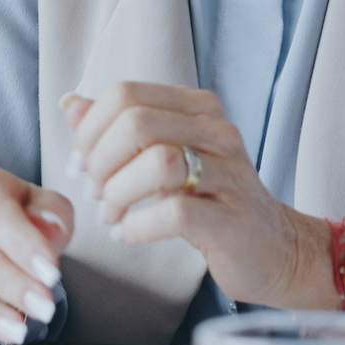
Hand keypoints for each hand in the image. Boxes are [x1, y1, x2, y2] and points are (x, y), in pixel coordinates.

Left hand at [64, 83, 331, 308]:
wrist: (273, 249)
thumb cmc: (211, 203)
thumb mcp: (164, 157)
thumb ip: (118, 129)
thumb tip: (71, 104)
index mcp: (199, 108)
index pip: (126, 94)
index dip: (90, 129)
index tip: (81, 164)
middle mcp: (218, 132)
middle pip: (137, 123)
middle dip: (101, 161)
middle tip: (95, 192)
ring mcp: (230, 174)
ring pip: (157, 163)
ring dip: (118, 193)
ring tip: (111, 215)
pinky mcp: (232, 219)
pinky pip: (175, 213)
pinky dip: (138, 225)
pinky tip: (128, 234)